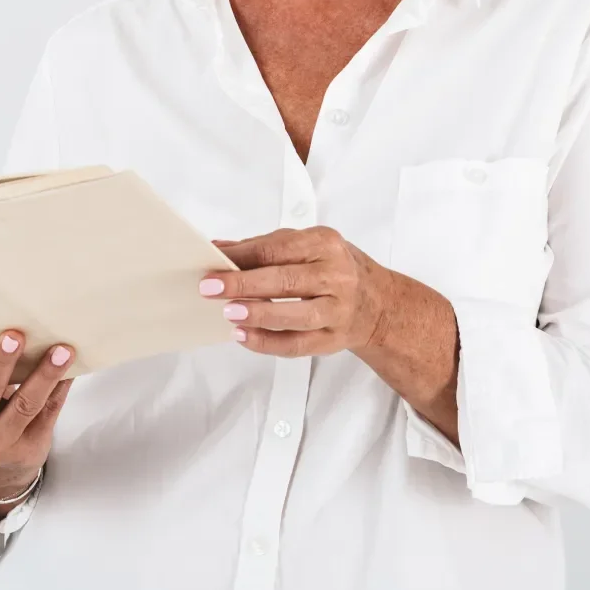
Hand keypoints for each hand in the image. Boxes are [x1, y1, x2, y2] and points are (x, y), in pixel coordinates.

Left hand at [200, 227, 395, 356]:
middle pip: (286, 280)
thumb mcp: (307, 246)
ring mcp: (338, 309)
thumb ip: (264, 247)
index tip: (212, 261)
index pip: (277, 248)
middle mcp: (336, 275)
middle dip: (244, 284)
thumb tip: (219, 249)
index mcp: (325, 244)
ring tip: (228, 313)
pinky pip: (298, 345)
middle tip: (211, 288)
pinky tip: (244, 337)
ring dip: (258, 314)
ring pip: (295, 314)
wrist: (378, 303)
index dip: (242, 256)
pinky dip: (268, 343)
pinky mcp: (334, 339)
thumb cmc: (333, 268)